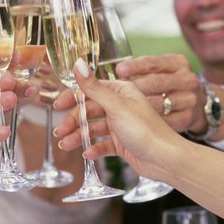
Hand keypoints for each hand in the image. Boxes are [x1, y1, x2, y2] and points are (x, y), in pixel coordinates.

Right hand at [54, 59, 187, 177]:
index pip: (90, 90)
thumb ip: (93, 87)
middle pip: (89, 111)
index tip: (57, 106)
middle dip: (73, 122)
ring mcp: (120, 125)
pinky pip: (102, 144)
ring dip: (79, 136)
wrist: (165, 159)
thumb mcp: (116, 106)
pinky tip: (87, 154)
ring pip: (93, 129)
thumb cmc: (146, 130)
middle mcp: (120, 106)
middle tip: (59, 133)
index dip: (72, 98)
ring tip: (66, 146)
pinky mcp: (122, 143)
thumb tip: (78, 63)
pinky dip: (93, 148)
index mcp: (121, 92)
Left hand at [115, 54, 207, 133]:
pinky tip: (137, 122)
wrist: (196, 108)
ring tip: (123, 109)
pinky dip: (148, 123)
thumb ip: (140, 70)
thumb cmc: (169, 87)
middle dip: (135, 86)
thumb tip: (110, 71)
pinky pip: (164, 120)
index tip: (120, 70)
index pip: (154, 62)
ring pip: (159, 103)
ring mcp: (189, 99)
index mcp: (178, 63)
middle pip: (156, 82)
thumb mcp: (160, 72)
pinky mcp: (188, 117)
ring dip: (139, 107)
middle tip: (118, 92)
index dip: (135, 66)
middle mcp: (187, 79)